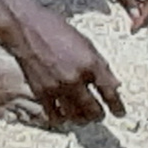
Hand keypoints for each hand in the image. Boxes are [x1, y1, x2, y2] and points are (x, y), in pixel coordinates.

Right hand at [5, 0, 126, 123]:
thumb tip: (114, 84)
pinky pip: (54, 114)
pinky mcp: (41, 92)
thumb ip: (100, 65)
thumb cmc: (57, 30)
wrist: (27, 28)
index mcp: (90, 63)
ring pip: (75, 116)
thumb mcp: (86, 43)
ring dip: (82, 119)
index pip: (110, 92)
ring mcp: (58, 86)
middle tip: (100, 115)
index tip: (120, 113)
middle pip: (93, 109)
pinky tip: (64, 116)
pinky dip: (61, 118)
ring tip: (83, 118)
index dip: (117, 106)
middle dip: (98, 115)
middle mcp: (76, 78)